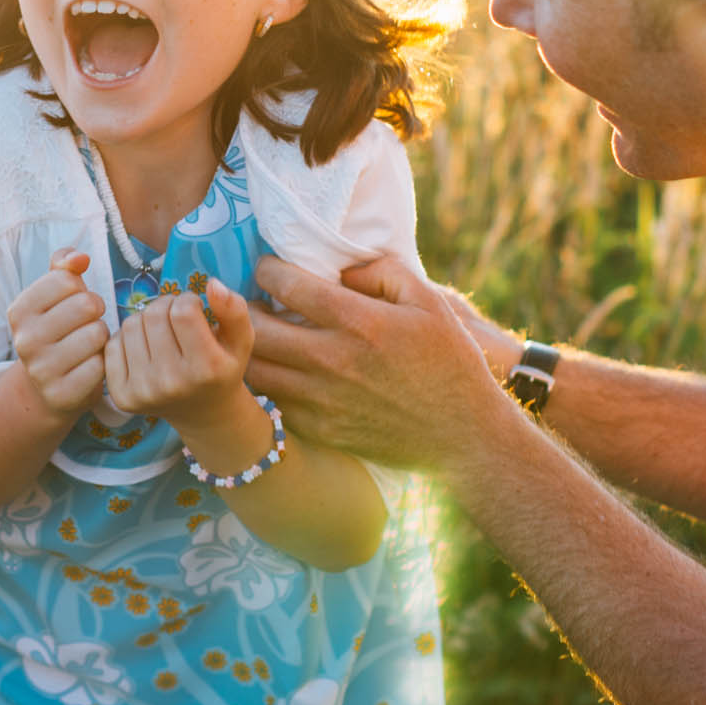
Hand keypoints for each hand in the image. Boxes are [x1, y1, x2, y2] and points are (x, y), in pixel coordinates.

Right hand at [7, 249, 108, 419]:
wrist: (49, 387)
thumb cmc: (58, 330)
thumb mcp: (55, 295)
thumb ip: (64, 266)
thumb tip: (80, 257)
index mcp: (19, 311)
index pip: (66, 279)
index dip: (80, 288)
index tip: (74, 303)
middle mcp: (24, 341)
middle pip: (86, 304)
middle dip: (95, 312)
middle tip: (87, 324)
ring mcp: (42, 370)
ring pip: (97, 333)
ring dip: (102, 337)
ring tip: (89, 345)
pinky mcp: (63, 394)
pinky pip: (102, 365)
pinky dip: (104, 363)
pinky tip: (90, 366)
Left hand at [104, 278, 251, 430]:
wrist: (204, 412)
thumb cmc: (222, 368)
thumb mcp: (240, 340)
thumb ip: (234, 309)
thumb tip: (212, 284)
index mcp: (206, 369)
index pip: (183, 311)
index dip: (189, 300)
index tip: (195, 308)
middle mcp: (173, 383)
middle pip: (154, 315)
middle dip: (166, 306)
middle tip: (177, 317)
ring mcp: (144, 392)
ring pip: (131, 324)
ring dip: (146, 319)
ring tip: (163, 331)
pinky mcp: (121, 395)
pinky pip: (112, 344)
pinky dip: (128, 338)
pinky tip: (146, 348)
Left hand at [245, 254, 502, 470]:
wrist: (463, 436)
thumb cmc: (450, 362)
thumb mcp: (429, 302)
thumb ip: (383, 271)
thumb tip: (339, 268)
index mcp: (360, 322)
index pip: (288, 285)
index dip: (268, 269)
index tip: (267, 268)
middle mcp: (333, 360)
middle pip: (257, 328)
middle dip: (242, 308)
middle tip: (248, 300)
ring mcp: (322, 399)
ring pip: (255, 369)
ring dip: (245, 347)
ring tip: (253, 335)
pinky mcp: (320, 429)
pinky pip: (272, 402)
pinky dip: (266, 383)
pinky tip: (275, 370)